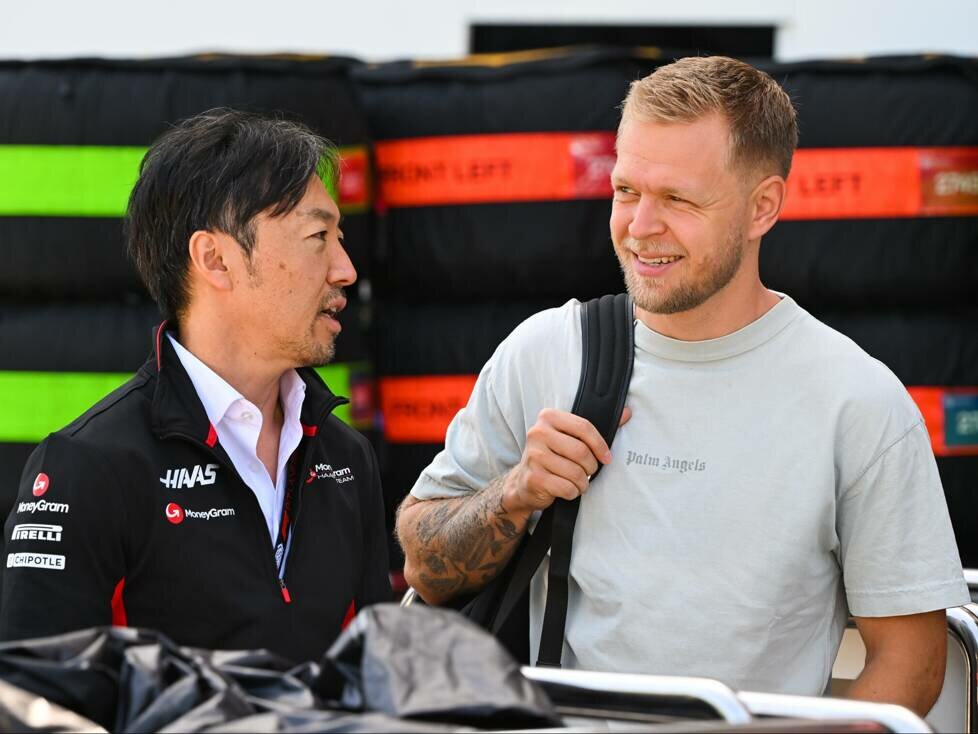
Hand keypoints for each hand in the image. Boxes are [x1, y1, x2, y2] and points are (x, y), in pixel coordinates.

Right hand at [504, 406, 631, 512]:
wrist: (524, 481)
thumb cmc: (553, 456)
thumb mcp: (570, 437)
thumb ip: (595, 427)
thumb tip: (627, 413)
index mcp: (548, 417)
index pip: (584, 427)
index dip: (600, 445)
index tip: (607, 458)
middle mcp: (538, 433)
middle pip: (581, 452)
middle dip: (591, 467)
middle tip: (588, 471)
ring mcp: (534, 456)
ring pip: (575, 472)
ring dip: (583, 482)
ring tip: (578, 482)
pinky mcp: (534, 478)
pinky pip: (567, 488)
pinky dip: (573, 492)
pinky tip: (567, 489)